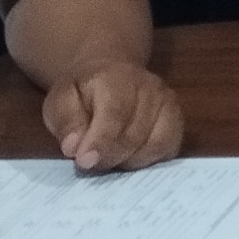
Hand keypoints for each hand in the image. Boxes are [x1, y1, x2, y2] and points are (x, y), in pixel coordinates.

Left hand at [41, 63, 186, 172]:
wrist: (110, 73)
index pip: (115, 112)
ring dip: (130, 160)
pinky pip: (169, 149)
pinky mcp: (178, 120)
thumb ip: (65, 122)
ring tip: (110, 159)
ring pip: (156, 144)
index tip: (84, 162)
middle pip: (136, 133)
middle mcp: (150, 87)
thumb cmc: (82, 92)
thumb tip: (73, 148)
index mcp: (117, 77)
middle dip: (111, 156)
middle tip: (91, 165)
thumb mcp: (60, 100)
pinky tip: (130, 158)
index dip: (101, 141)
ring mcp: (168, 103)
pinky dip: (150, 160)